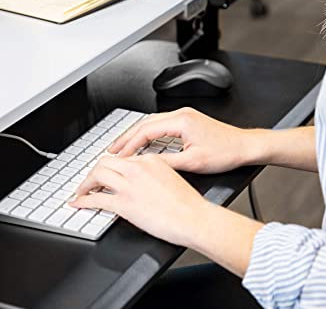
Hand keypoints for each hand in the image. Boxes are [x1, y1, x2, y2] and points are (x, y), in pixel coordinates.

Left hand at [70, 154, 208, 245]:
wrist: (194, 218)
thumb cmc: (188, 203)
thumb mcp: (172, 178)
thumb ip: (154, 175)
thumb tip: (141, 183)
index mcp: (151, 161)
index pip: (124, 159)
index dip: (113, 167)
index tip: (108, 173)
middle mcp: (138, 169)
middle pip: (106, 162)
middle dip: (95, 171)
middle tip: (91, 180)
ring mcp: (129, 185)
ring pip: (97, 174)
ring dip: (86, 183)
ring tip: (82, 190)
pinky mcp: (124, 203)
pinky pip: (96, 198)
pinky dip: (83, 200)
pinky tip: (78, 203)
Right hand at [109, 107, 255, 173]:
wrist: (244, 146)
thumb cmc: (225, 152)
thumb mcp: (194, 161)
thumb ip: (168, 162)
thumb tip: (147, 164)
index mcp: (181, 120)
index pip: (146, 130)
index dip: (130, 144)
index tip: (120, 156)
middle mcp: (181, 114)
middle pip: (145, 123)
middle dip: (127, 137)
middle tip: (113, 149)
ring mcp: (184, 116)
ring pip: (152, 123)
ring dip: (136, 135)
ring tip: (123, 147)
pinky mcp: (187, 121)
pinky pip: (161, 125)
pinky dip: (148, 134)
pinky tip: (143, 143)